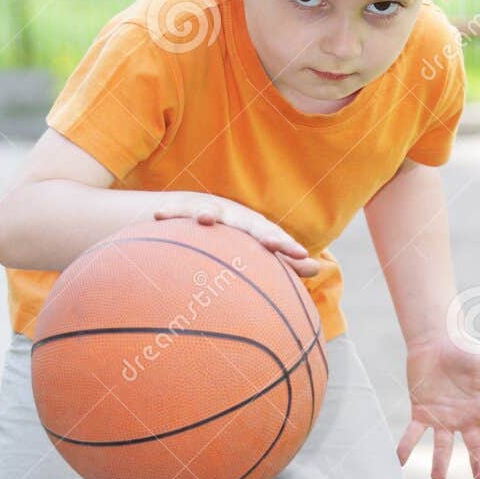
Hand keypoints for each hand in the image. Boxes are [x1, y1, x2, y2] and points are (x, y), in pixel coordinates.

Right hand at [159, 193, 320, 276]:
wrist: (201, 212)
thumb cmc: (235, 240)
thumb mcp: (256, 250)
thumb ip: (285, 261)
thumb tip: (319, 268)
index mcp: (254, 229)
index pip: (274, 237)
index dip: (287, 246)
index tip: (301, 257)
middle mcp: (236, 217)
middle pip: (250, 224)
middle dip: (260, 233)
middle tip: (274, 244)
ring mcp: (210, 211)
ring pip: (210, 211)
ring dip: (206, 213)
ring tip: (204, 219)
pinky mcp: (183, 210)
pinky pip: (175, 212)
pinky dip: (170, 212)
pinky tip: (160, 215)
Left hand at [397, 333, 479, 478]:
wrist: (436, 339)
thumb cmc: (466, 348)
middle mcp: (464, 417)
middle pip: (474, 445)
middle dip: (478, 462)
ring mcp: (442, 417)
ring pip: (442, 445)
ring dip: (440, 462)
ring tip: (437, 478)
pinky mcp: (421, 412)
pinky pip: (413, 434)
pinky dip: (406, 447)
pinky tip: (399, 461)